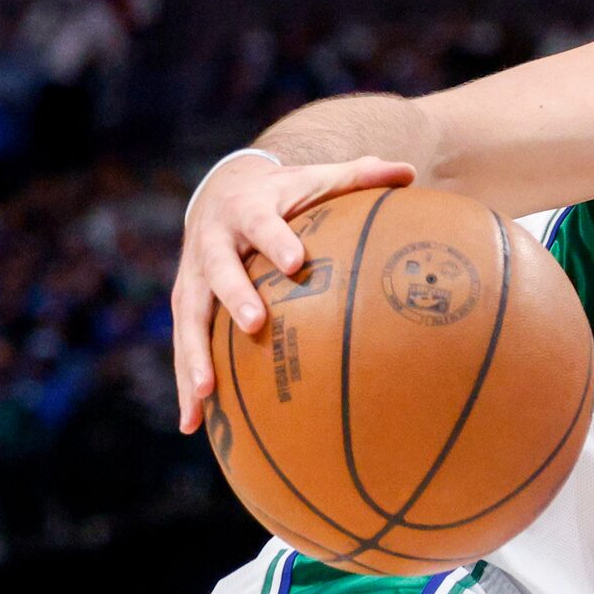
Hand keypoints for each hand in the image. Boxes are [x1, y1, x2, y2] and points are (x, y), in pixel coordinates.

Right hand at [171, 151, 413, 432]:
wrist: (221, 191)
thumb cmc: (283, 193)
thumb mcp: (316, 179)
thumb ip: (360, 176)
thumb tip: (410, 172)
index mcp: (249, 209)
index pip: (263, 224)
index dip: (277, 240)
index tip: (296, 262)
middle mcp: (213, 242)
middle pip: (219, 270)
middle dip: (234, 296)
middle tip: (253, 324)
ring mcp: (192, 276)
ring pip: (190, 316)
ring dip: (195, 355)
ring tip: (207, 393)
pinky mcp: (185, 303)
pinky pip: (183, 344)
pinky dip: (186, 381)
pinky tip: (195, 422)